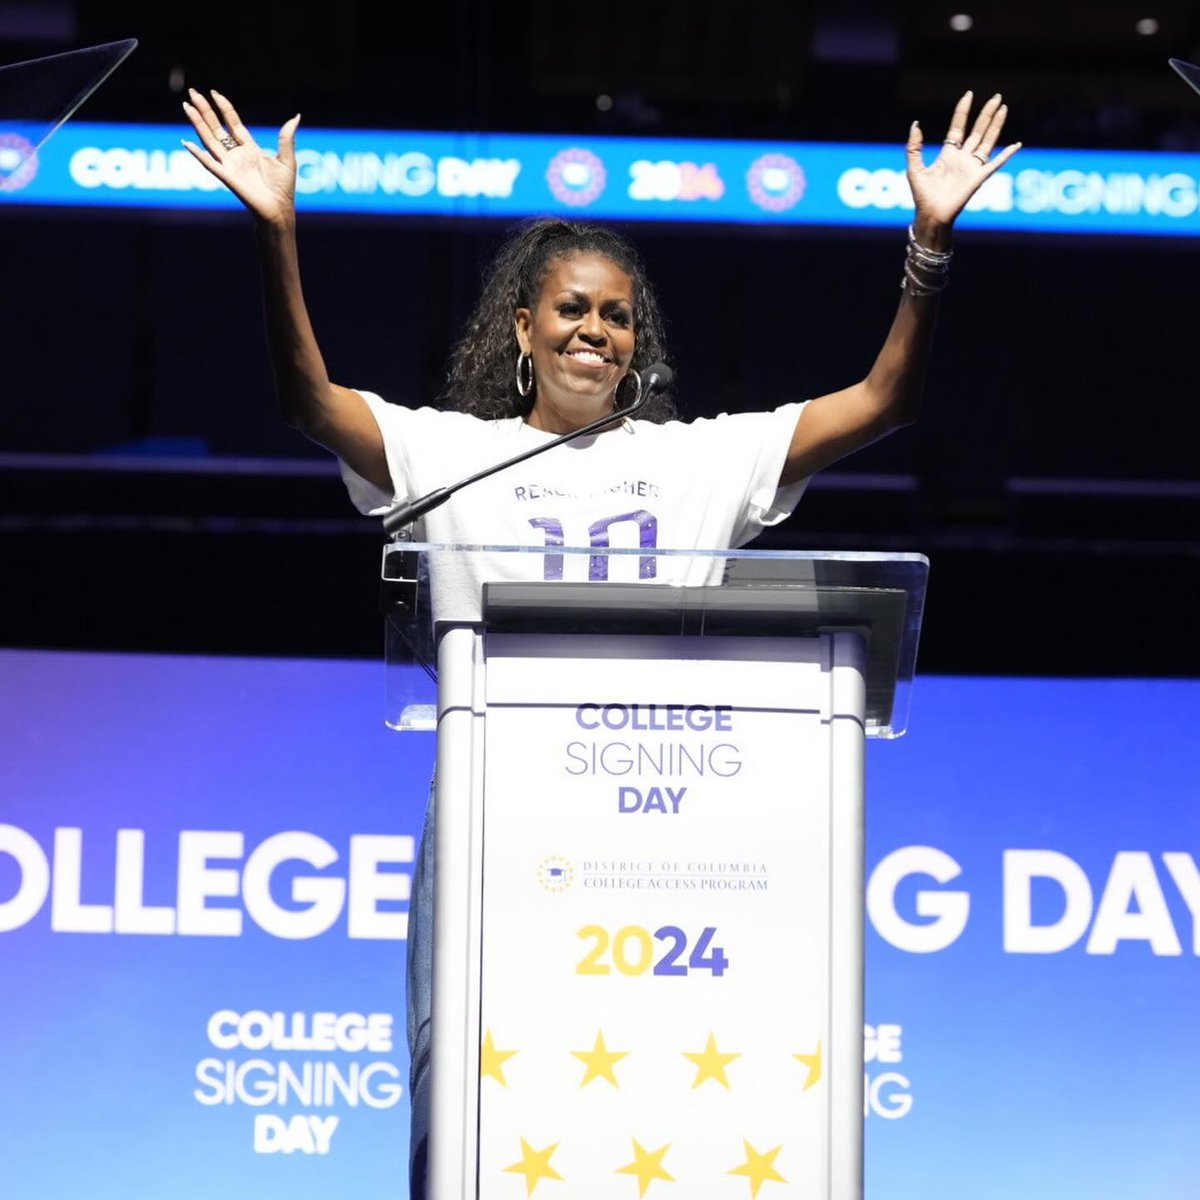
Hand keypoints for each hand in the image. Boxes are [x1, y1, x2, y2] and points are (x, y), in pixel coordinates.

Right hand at [181, 89, 299, 225]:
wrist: (278, 211)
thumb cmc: (283, 189)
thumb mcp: (287, 159)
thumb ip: (287, 138)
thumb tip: (296, 116)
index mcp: (250, 149)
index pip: (233, 124)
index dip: (224, 108)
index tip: (214, 93)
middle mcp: (237, 155)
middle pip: (217, 128)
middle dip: (205, 110)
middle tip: (193, 92)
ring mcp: (229, 165)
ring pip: (209, 140)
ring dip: (197, 123)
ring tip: (187, 106)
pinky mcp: (227, 177)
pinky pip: (209, 164)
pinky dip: (197, 154)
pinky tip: (186, 142)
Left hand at [906, 91, 1020, 241]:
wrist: (931, 215)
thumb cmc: (922, 196)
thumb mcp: (914, 168)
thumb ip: (914, 147)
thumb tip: (916, 124)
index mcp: (948, 154)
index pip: (958, 127)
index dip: (963, 111)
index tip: (968, 95)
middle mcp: (962, 158)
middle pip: (978, 130)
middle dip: (986, 114)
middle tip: (996, 96)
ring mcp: (972, 167)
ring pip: (987, 141)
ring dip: (996, 125)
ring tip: (1003, 108)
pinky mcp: (978, 178)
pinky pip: (995, 164)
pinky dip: (1006, 155)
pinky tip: (1016, 145)